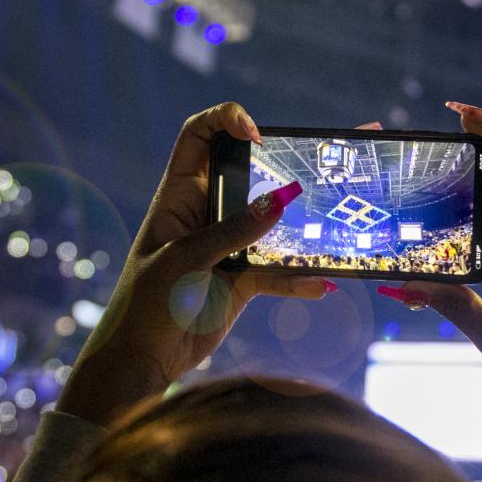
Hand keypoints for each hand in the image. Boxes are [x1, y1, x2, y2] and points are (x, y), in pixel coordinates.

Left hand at [57, 104, 368, 424]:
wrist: (144, 359)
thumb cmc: (147, 303)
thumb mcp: (187, 260)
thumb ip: (233, 231)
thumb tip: (281, 201)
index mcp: (179, 195)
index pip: (199, 136)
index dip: (227, 121)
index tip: (258, 135)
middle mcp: (207, 214)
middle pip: (251, 176)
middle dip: (288, 167)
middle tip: (330, 159)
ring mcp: (229, 247)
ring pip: (273, 227)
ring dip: (304, 229)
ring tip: (338, 223)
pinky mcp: (244, 280)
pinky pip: (279, 273)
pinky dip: (299, 280)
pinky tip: (320, 286)